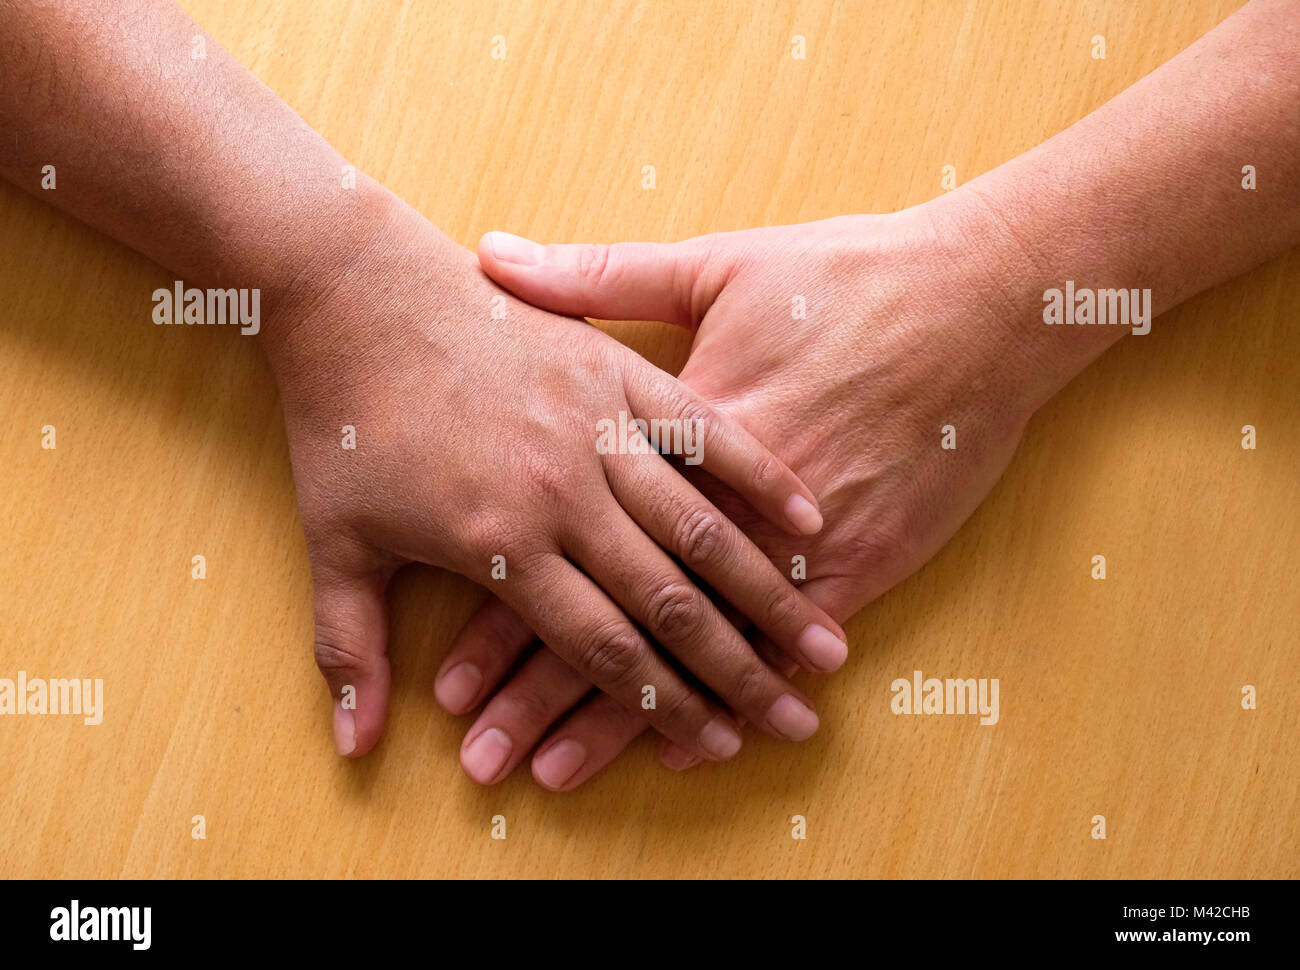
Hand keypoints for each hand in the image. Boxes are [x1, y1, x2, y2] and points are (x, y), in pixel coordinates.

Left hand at [261, 188, 847, 769]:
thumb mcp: (331, 539)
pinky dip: (757, 478)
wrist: (350, 284)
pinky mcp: (618, 370)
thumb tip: (352, 745)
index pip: (602, 646)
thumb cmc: (340, 412)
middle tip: (797, 725)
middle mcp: (567, 494)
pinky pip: (704, 430)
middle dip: (739, 673)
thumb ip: (348, 647)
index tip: (714, 747)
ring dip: (769, 594)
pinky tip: (804, 521)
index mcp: (505, 544)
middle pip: (671, 601)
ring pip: (703, 527)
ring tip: (825, 649)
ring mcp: (600, 427)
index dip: (661, 707)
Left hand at [441, 197, 1048, 787]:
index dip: (499, 631)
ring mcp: (783, 542)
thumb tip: (490, 254)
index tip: (452, 694)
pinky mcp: (855, 557)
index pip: (563, 549)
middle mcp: (708, 504)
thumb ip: (594, 277)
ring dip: (629, 719)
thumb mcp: (711, 267)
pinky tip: (695, 748)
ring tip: (554, 775)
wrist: (974, 300)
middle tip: (491, 764)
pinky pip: (778, 650)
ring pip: (688, 647)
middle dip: (543, 699)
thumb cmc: (841, 276)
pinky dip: (733, 697)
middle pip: (611, 615)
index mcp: (652, 440)